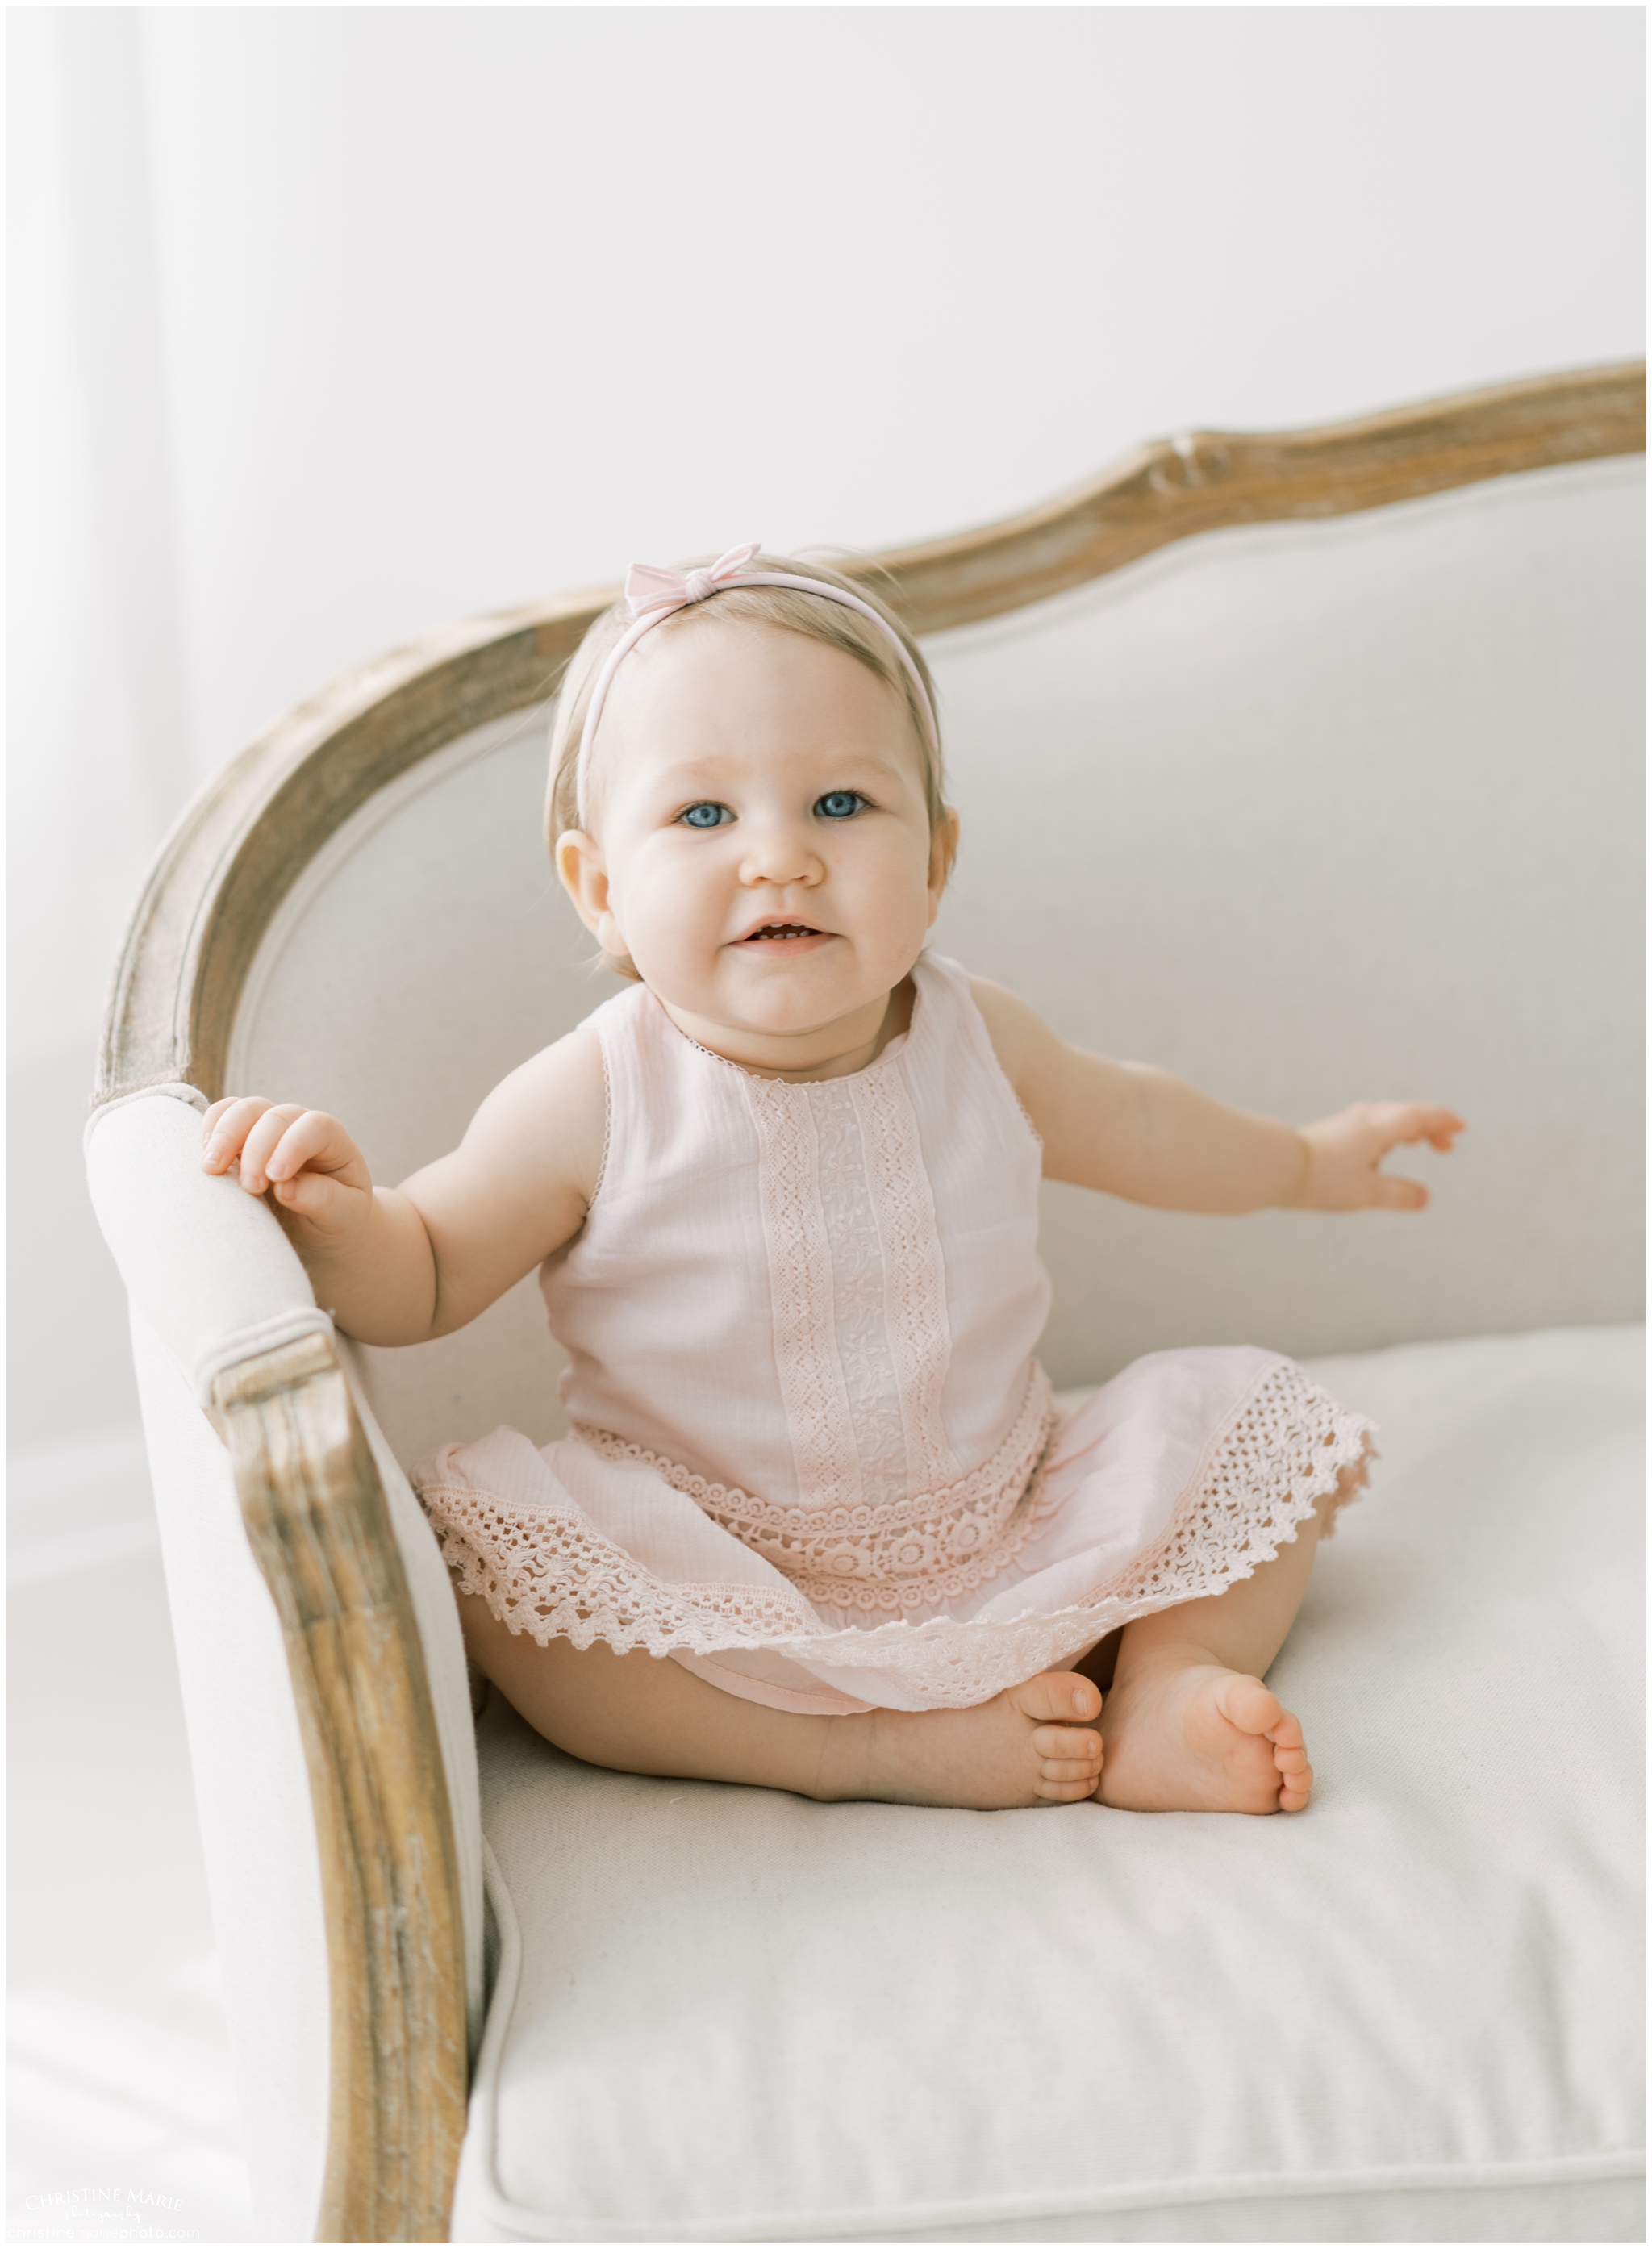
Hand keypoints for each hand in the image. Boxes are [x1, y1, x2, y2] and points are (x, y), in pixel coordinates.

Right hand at [200, 1096, 374, 1253]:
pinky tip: (204, 1157)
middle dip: (256, 1149)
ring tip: (211, 1169)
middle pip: (274, 1116)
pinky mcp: (242, 1137)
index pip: (314, 1127)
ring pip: (244, 1110)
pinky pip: (222, 1116)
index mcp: (333, 1140)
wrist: (321, 1227)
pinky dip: (210, 1130)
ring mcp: (269, 1128)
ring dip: (224, 1135)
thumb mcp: (344, 1215)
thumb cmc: (338, 1219)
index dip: (292, 1146)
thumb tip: (286, 1188)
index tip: (275, 1178)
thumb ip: (323, 1199)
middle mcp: (300, 1126)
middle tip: (248, 1187)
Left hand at [1291, 1101, 1464, 1212]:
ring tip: (1417, 1143)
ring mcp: (1345, 1124)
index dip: (1443, 1121)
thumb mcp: (1366, 1193)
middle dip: (1430, 1126)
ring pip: (1385, 1117)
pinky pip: (1368, 1126)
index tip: (1460, 1128)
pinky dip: (1386, 1133)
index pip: (1420, 1115)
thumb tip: (1424, 1198)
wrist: (1273, 1167)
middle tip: (1447, 1146)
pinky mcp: (1331, 1134)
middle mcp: (1363, 1119)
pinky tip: (1378, 1152)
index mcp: (1379, 1127)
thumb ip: (1398, 1196)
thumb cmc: (1319, 1178)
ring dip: (1407, 1128)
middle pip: (1405, 1113)